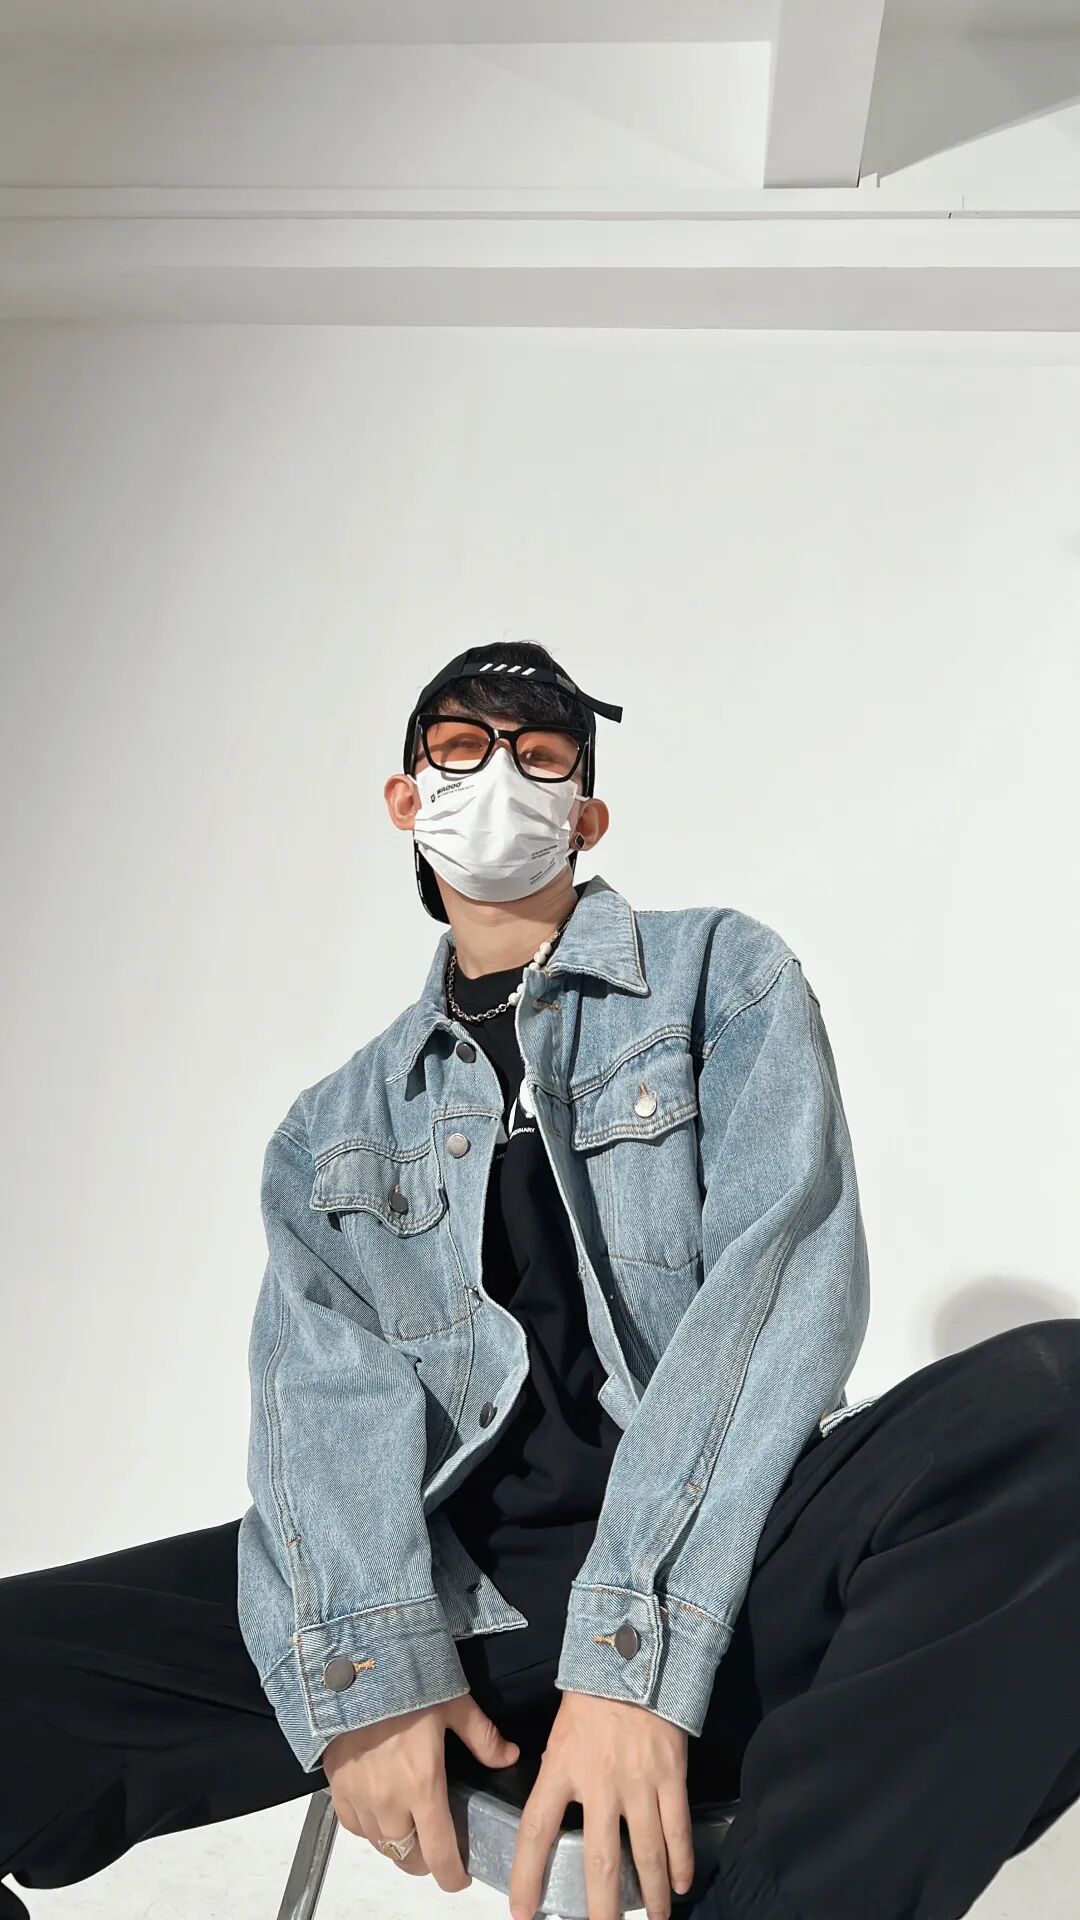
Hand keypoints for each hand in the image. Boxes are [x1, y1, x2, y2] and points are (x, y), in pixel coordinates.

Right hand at [321, 1693, 519, 1889]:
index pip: (439, 1855)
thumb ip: (483, 1738)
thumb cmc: (407, 1682)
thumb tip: (510, 1757)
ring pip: (381, 1845)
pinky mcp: (337, 1787)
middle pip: (408, 1858)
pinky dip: (369, 1827)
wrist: (354, 1668)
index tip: (461, 1875)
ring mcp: (359, 1798)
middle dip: (426, 1861)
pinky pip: (354, 1826)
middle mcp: (389, 1802)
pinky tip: (380, 1811)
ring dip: (398, 1843)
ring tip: (412, 1827)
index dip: (452, 1876)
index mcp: (423, 1786)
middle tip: (438, 1845)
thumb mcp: (455, 1704)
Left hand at [508, 1691, 692, 1919]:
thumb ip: (558, 1775)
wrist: (633, 1658)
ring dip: (651, 1895)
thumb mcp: (559, 1734)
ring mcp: (639, 1783)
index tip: (522, 1913)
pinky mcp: (671, 1777)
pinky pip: (676, 1829)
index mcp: (561, 1769)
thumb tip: (555, 1812)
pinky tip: (680, 1884)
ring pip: (645, 1854)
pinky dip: (680, 1861)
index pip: (535, 1831)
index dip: (527, 1876)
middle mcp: (599, 1783)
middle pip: (598, 1860)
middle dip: (600, 1907)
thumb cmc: (591, 1697)